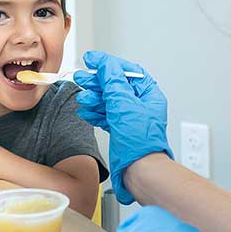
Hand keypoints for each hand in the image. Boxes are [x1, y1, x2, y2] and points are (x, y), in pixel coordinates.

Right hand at [73, 51, 172, 203]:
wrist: (140, 171)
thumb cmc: (140, 142)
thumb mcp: (123, 103)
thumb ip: (112, 81)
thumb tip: (104, 63)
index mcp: (149, 94)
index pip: (127, 71)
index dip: (108, 64)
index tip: (92, 60)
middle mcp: (141, 105)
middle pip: (116, 85)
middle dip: (97, 82)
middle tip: (81, 78)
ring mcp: (131, 118)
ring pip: (109, 101)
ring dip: (94, 97)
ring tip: (82, 98)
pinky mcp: (121, 130)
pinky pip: (106, 115)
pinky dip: (95, 112)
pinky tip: (86, 112)